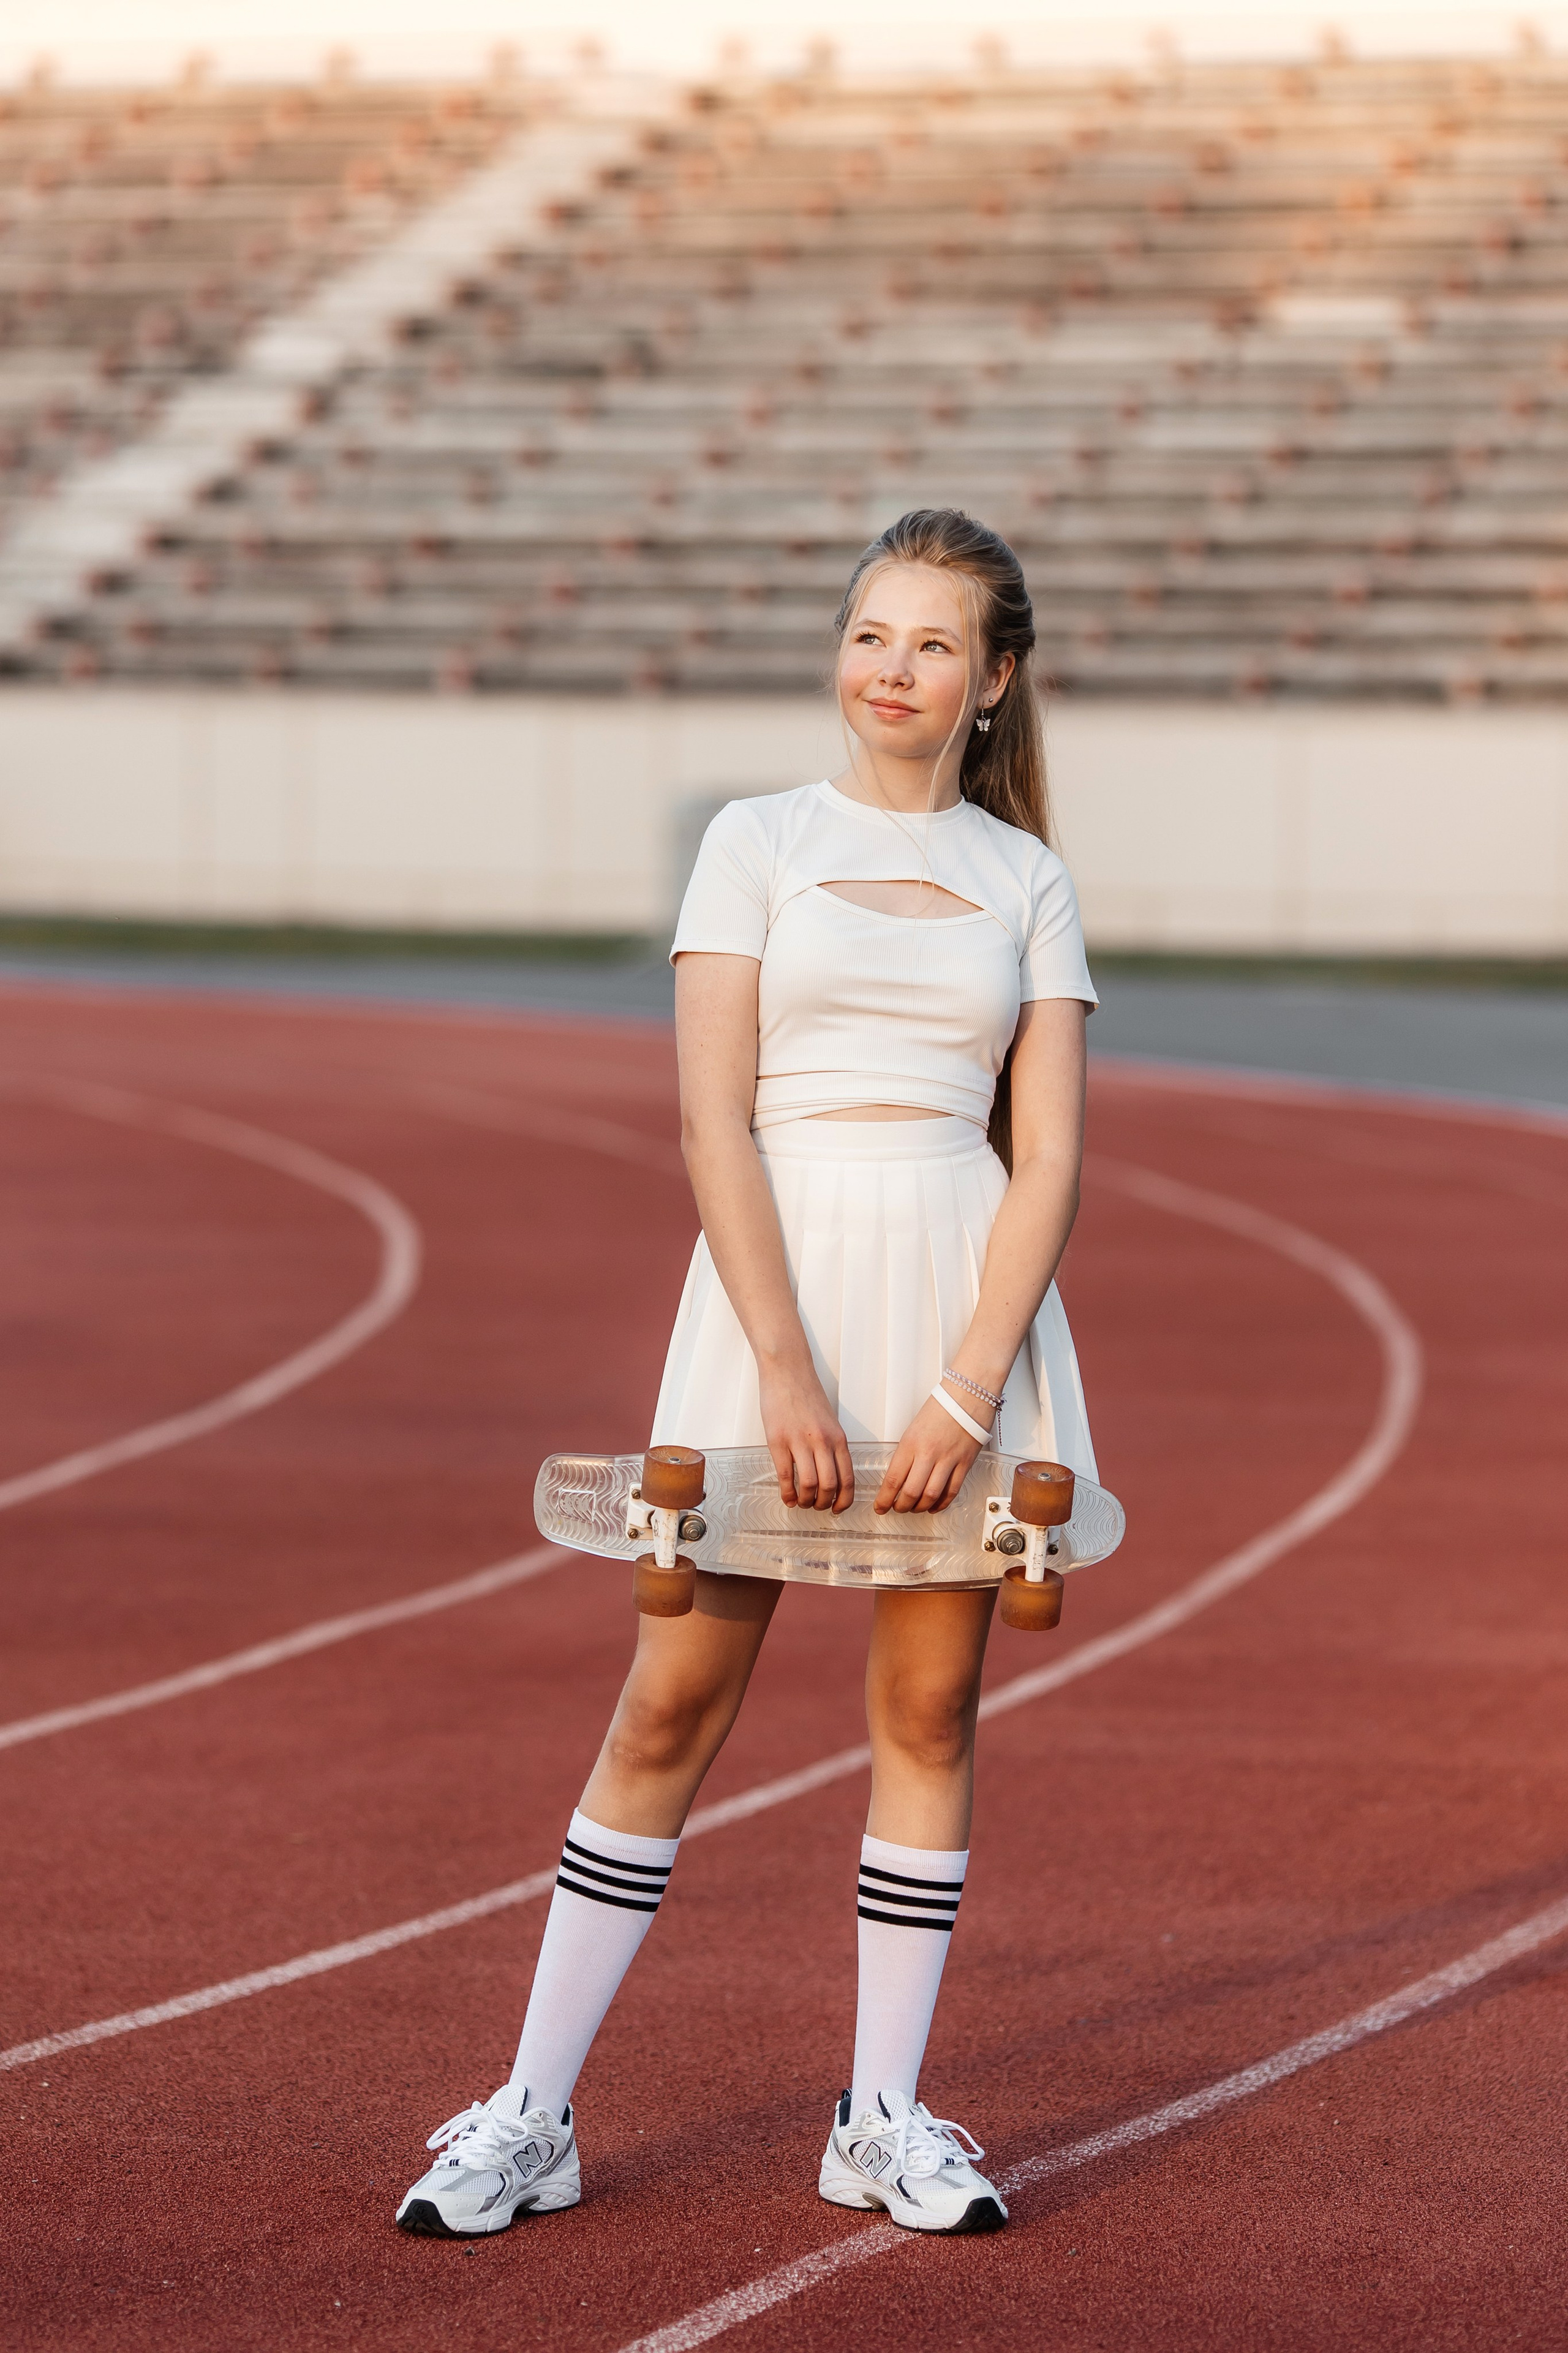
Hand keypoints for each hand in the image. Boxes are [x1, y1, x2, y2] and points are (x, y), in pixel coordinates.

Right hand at [758, 1362, 854, 1511]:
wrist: (787, 1371)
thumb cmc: (807, 1394)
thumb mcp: (829, 1421)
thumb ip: (832, 1445)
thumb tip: (831, 1473)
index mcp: (838, 1438)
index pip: (848, 1478)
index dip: (844, 1500)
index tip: (838, 1509)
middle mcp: (822, 1441)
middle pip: (829, 1486)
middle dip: (823, 1504)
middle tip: (816, 1507)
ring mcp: (799, 1441)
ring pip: (808, 1484)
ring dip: (805, 1501)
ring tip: (801, 1503)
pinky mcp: (778, 1440)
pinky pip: (785, 1475)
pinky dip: (787, 1492)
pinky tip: (787, 1497)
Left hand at [874, 1393, 984, 1514]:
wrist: (968, 1395)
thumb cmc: (941, 1408)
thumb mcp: (914, 1429)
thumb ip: (907, 1453)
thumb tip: (899, 1476)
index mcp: (911, 1443)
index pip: (893, 1479)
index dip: (885, 1499)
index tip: (880, 1507)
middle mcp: (928, 1453)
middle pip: (911, 1492)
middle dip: (901, 1506)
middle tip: (897, 1508)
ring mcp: (948, 1459)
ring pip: (931, 1495)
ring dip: (920, 1507)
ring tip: (915, 1508)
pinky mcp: (965, 1463)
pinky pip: (951, 1491)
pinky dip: (941, 1503)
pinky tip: (935, 1506)